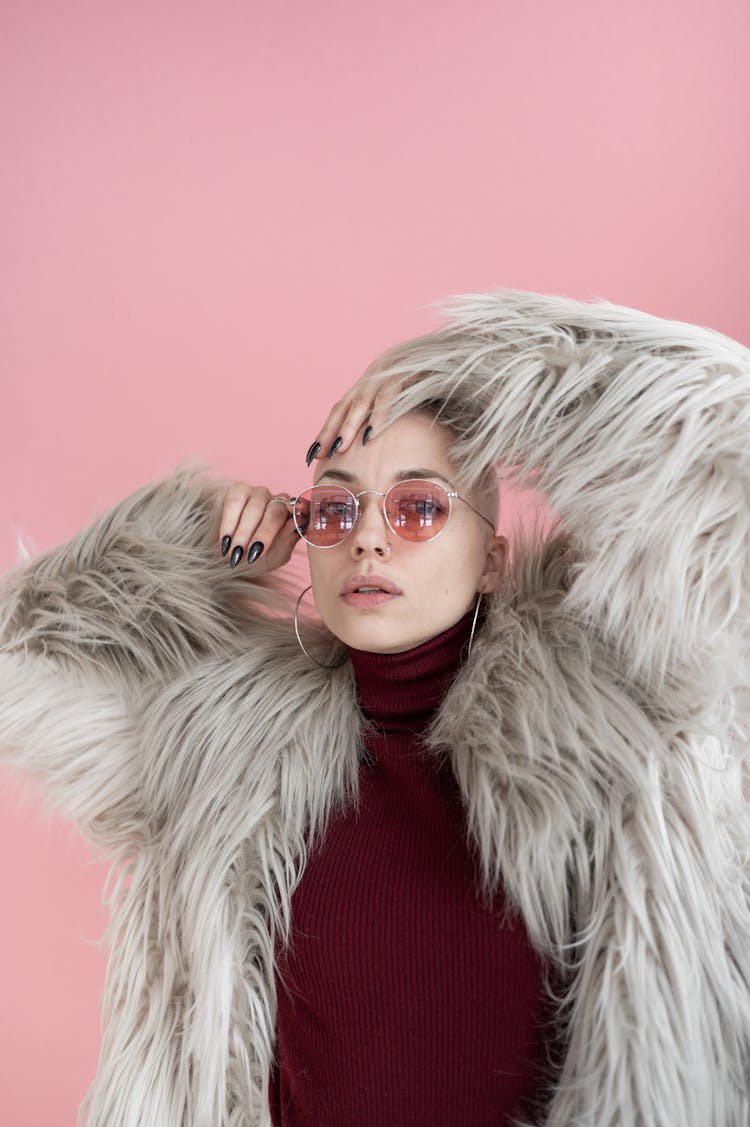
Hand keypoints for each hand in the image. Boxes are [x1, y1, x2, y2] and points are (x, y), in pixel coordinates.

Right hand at [217, 483, 299, 572]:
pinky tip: (225, 541)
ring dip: (244, 531)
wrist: (231, 555)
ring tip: (235, 552)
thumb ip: (287, 543)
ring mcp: (259, 493)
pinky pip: (234, 502)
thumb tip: (293, 525)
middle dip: (263, 535)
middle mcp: (279, 501)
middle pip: (275, 512)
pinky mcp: (238, 490)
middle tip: (251, 555)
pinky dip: (229, 523)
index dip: (291, 525)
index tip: (289, 531)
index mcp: (293, 516)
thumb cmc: (258, 555)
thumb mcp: (274, 557)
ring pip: (255, 507)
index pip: (298, 516)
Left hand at [304, 364, 419, 464]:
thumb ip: (385, 416)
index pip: (340, 409)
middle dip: (330, 432)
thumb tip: (373, 445)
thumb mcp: (403, 399)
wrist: (447, 355)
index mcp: (368, 384)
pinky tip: (372, 434)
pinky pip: (388, 396)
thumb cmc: (427, 382)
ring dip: (349, 426)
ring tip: (341, 448)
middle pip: (344, 406)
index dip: (326, 431)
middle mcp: (372, 378)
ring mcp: (386, 374)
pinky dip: (379, 415)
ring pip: (361, 402)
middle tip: (320, 455)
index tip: (313, 454)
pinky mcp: (404, 374)